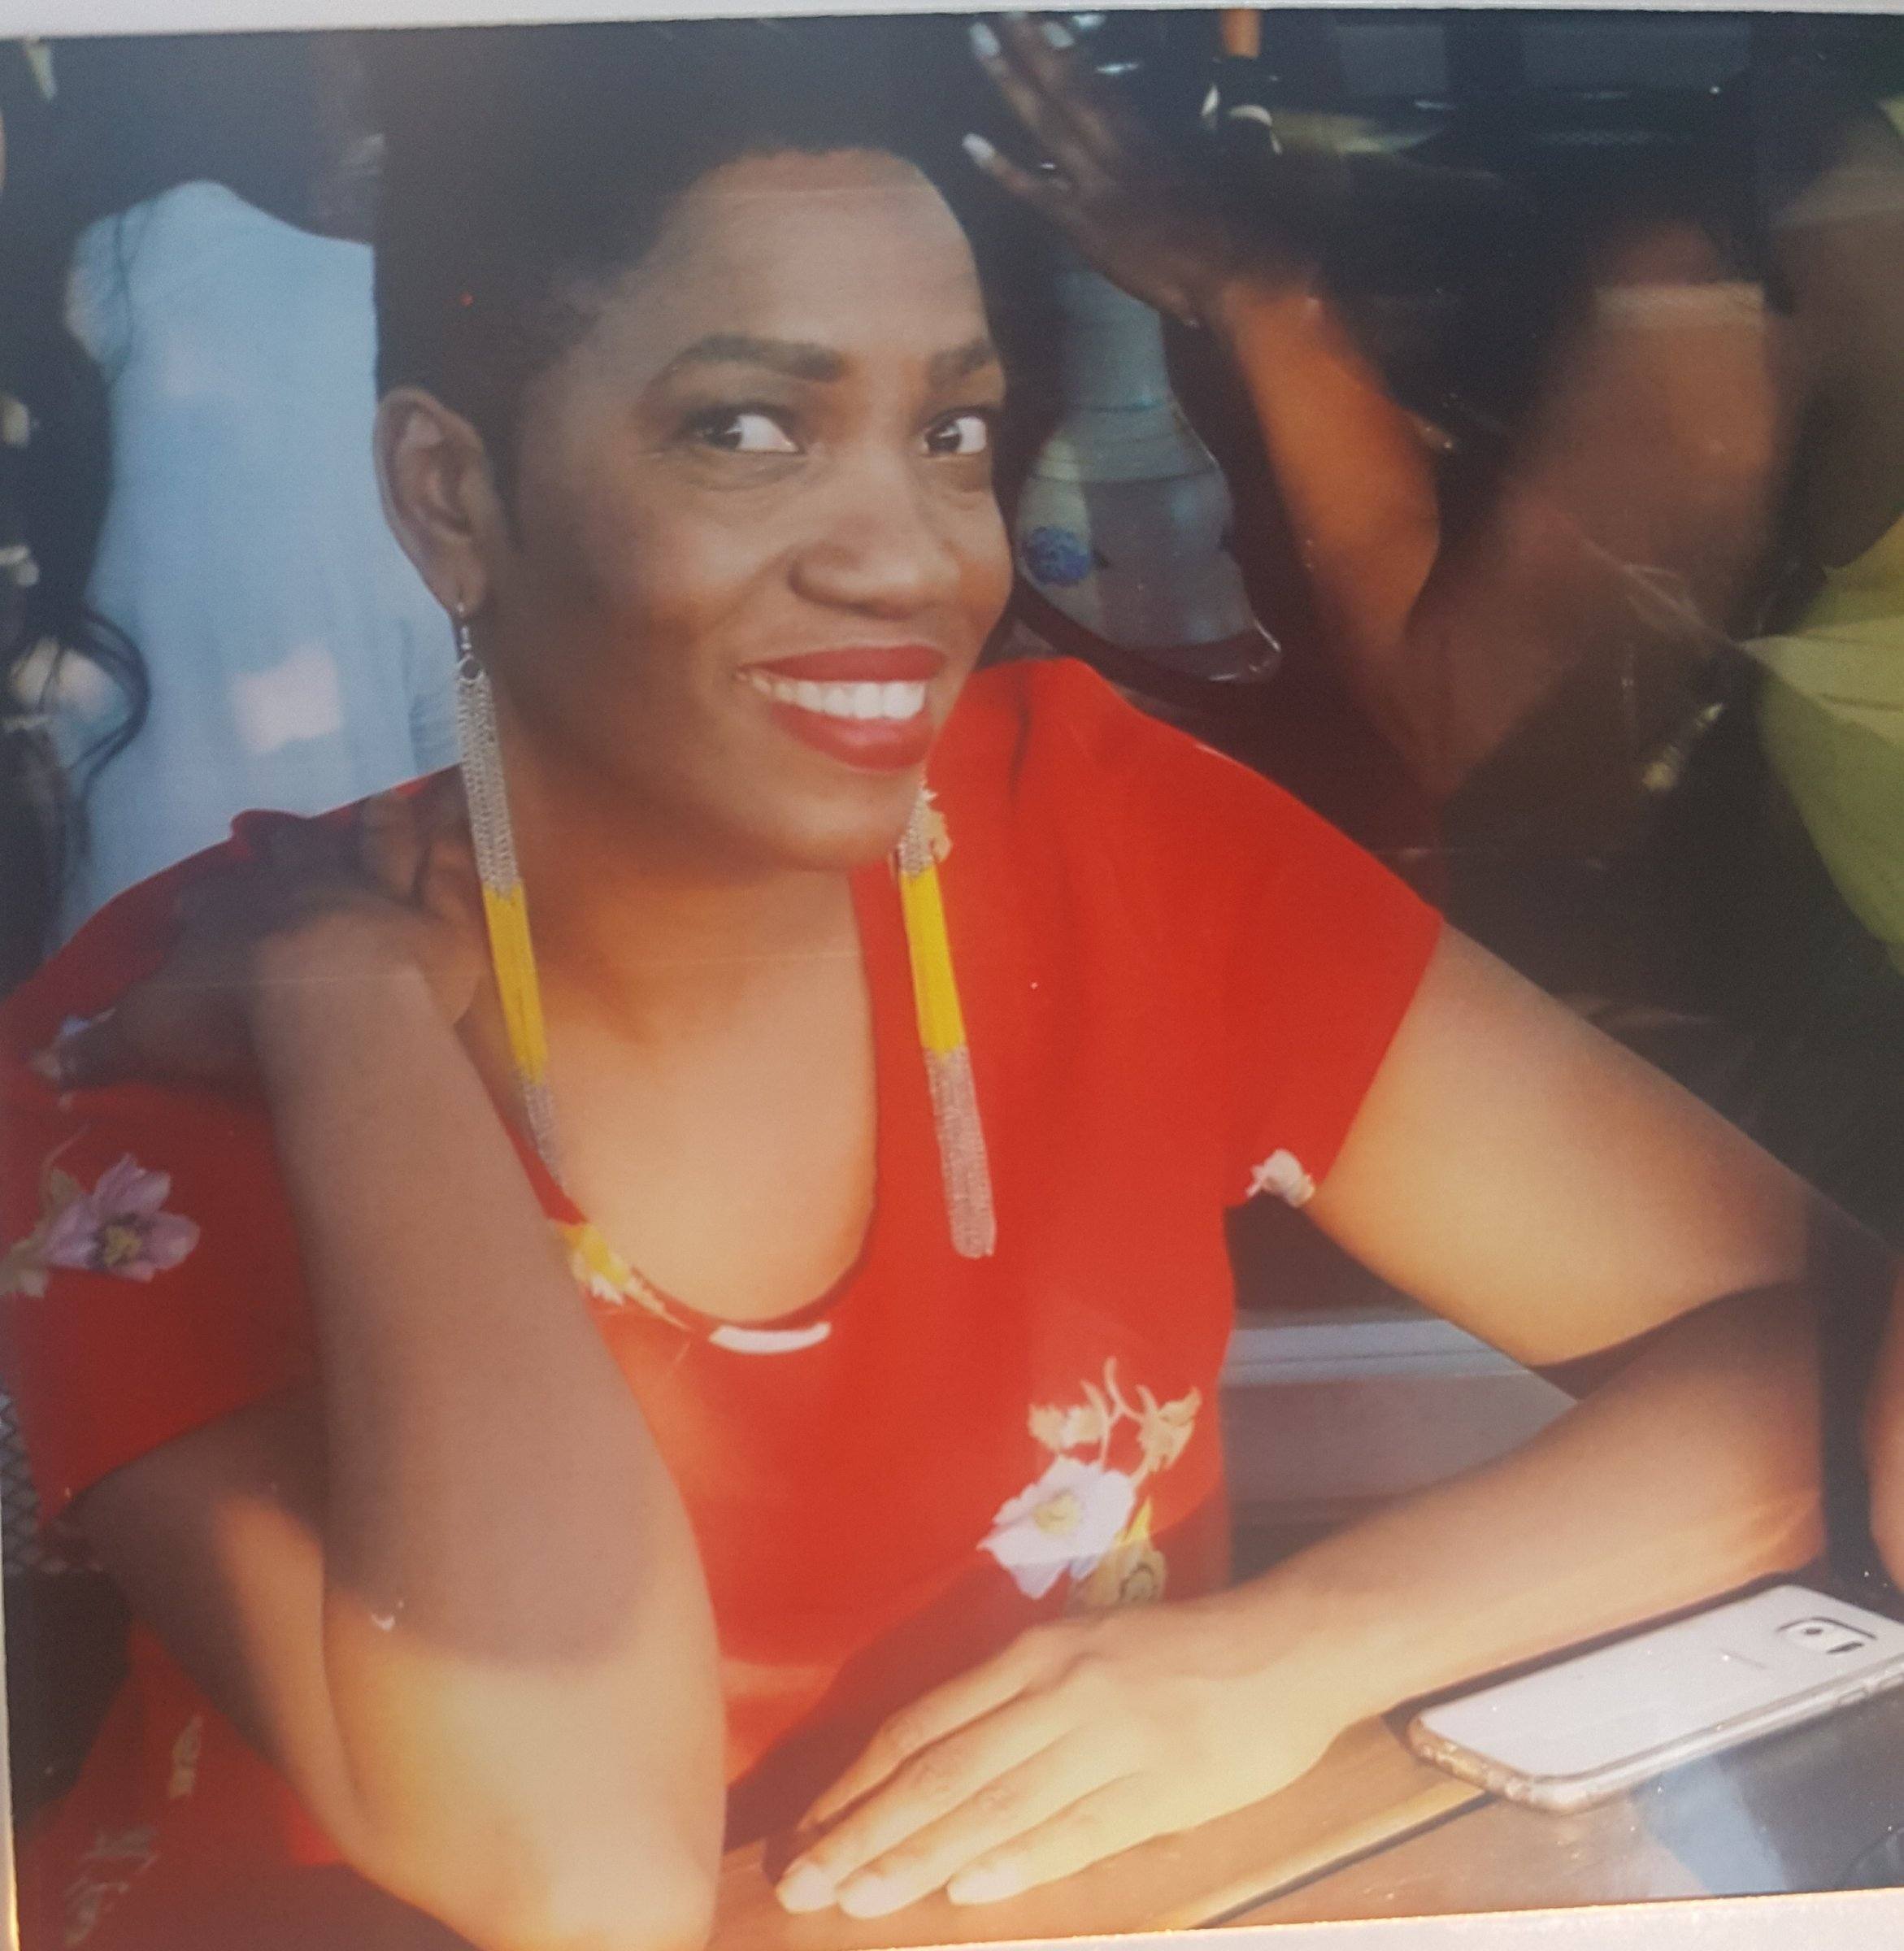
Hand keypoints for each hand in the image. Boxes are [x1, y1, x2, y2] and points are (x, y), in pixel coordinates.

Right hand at [36, 782, 487, 1090]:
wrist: (332, 1001)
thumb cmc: (236, 1013)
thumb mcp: (151, 1031)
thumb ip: (104, 1045)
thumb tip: (45, 1064)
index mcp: (235, 913)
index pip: (214, 899)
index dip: (205, 900)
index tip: (195, 903)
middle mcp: (305, 888)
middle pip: (295, 851)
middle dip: (283, 839)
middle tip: (274, 829)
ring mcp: (376, 893)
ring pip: (377, 842)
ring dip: (377, 822)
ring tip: (381, 801)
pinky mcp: (438, 916)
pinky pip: (451, 868)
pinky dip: (457, 842)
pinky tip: (464, 818)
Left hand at [774, 1599, 1354, 1917]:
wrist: (1286, 1646)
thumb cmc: (1177, 1652)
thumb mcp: (1081, 1651)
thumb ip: (1013, 1702)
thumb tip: (931, 1769)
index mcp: (1031, 1656)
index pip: (919, 1726)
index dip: (858, 1784)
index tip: (807, 1833)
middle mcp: (1055, 1692)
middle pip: (939, 1771)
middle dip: (863, 1832)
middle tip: (801, 1884)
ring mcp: (1106, 1740)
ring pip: (991, 1805)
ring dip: (917, 1857)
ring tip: (857, 1900)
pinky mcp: (1158, 1787)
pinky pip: (1075, 1829)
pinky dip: (1017, 1861)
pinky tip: (967, 1891)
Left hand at [965, 16, 1244, 326]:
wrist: (1227, 269)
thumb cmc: (1229, 231)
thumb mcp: (1208, 181)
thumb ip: (1193, 157)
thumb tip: (1211, 135)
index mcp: (1148, 140)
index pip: (1103, 87)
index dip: (1073, 53)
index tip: (1049, 21)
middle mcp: (1118, 150)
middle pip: (1070, 87)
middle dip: (1034, 45)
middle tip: (1002, 9)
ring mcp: (1098, 184)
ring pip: (1047, 121)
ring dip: (1011, 79)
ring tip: (981, 41)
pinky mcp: (1084, 224)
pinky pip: (1035, 191)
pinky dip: (1001, 169)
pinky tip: (969, 143)